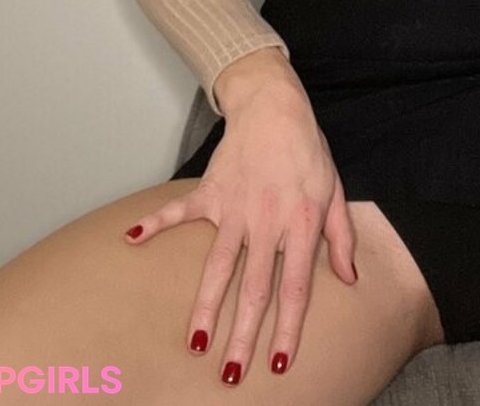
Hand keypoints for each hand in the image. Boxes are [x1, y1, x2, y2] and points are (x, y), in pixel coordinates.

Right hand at [123, 55, 355, 385]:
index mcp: (300, 224)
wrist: (275, 106)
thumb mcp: (334, 191)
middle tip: (231, 374)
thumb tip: (348, 278)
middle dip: (243, 335)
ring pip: (218, 265)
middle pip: (254, 288)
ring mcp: (234, 207)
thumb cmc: (307, 150)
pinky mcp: (210, 190)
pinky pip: (179, 211)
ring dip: (206, 306)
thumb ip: (341, 237)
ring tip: (196, 343)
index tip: (277, 363)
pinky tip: (131, 238)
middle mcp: (266, 221)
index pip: (294, 288)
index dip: (286, 328)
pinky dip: (155, 223)